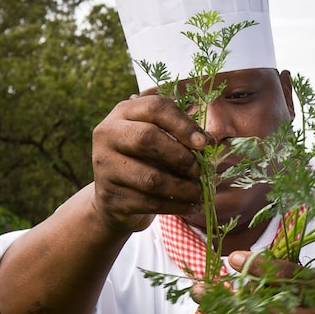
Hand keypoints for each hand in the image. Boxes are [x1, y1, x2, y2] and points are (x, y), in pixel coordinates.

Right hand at [91, 87, 208, 232]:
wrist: (114, 198)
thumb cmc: (144, 160)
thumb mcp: (157, 138)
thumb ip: (178, 133)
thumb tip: (209, 141)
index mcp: (123, 112)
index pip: (154, 107)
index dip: (183, 124)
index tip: (204, 143)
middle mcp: (107, 135)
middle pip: (147, 138)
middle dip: (181, 156)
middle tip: (199, 170)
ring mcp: (105, 167)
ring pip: (150, 178)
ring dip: (183, 187)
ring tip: (198, 191)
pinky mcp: (110, 196)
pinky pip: (149, 202)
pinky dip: (176, 206)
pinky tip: (190, 205)